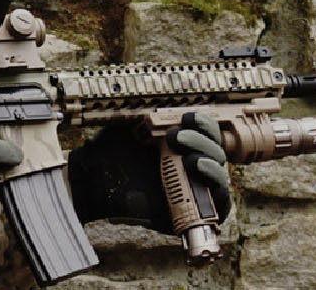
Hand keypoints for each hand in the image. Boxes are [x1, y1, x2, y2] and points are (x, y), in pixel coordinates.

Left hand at [67, 112, 230, 232]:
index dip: (203, 124)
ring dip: (208, 160)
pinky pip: (220, 202)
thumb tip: (166, 105)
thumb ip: (149, 117)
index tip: (188, 117)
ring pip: (219, 173)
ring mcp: (197, 188)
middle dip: (201, 140)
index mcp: (183, 144)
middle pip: (216, 150)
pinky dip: (215, 185)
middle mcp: (193, 165)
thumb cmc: (112, 157)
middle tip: (177, 137)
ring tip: (188, 157)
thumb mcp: (130, 130)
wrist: (95, 184)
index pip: (207, 132)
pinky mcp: (198, 211)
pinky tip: (197, 172)